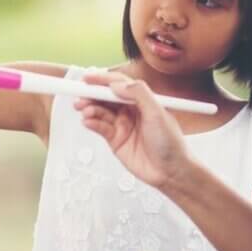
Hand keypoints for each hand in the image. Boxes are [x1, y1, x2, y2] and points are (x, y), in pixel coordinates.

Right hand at [74, 73, 193, 191]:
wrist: (171, 172)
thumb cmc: (171, 143)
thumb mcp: (157, 113)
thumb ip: (139, 94)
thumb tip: (118, 84)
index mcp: (142, 100)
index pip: (119, 84)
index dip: (103, 80)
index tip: (88, 78)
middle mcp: (130, 111)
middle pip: (106, 97)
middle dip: (92, 95)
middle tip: (81, 95)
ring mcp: (122, 125)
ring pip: (100, 112)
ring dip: (90, 109)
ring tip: (85, 110)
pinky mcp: (115, 140)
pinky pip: (100, 128)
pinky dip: (92, 123)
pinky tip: (88, 121)